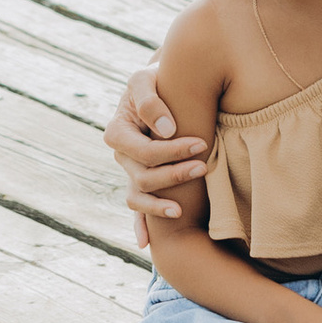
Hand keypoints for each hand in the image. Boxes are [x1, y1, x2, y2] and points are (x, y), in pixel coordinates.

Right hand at [106, 64, 209, 224]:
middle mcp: (121, 156)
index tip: (200, 143)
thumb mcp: (146, 79)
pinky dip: (140, 226)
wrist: (163, 86)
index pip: (143, 152)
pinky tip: (145, 243)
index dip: (170, 152)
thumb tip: (167, 129)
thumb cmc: (156, 80)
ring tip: (184, 209)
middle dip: (174, 175)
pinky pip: (136, 209)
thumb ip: (151, 100)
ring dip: (160, 205)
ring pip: (138, 197)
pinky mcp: (141, 182)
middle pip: (143, 177)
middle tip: (204, 166)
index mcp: (117, 132)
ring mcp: (129, 172)